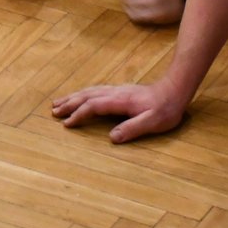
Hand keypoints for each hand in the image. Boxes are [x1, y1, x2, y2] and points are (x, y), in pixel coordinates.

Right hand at [51, 80, 187, 142]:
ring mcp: (117, 90)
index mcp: (120, 101)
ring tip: (59, 102)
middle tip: (52, 111)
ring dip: (73, 97)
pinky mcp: (120, 91)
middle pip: (86, 96)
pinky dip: (83, 94)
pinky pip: (95, 91)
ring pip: (90, 91)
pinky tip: (80, 97)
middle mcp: (115, 93)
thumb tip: (112, 138)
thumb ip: (132, 129)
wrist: (175, 90)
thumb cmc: (166, 109)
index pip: (93, 106)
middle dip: (69, 103)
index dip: (79, 114)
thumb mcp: (153, 122)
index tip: (66, 124)